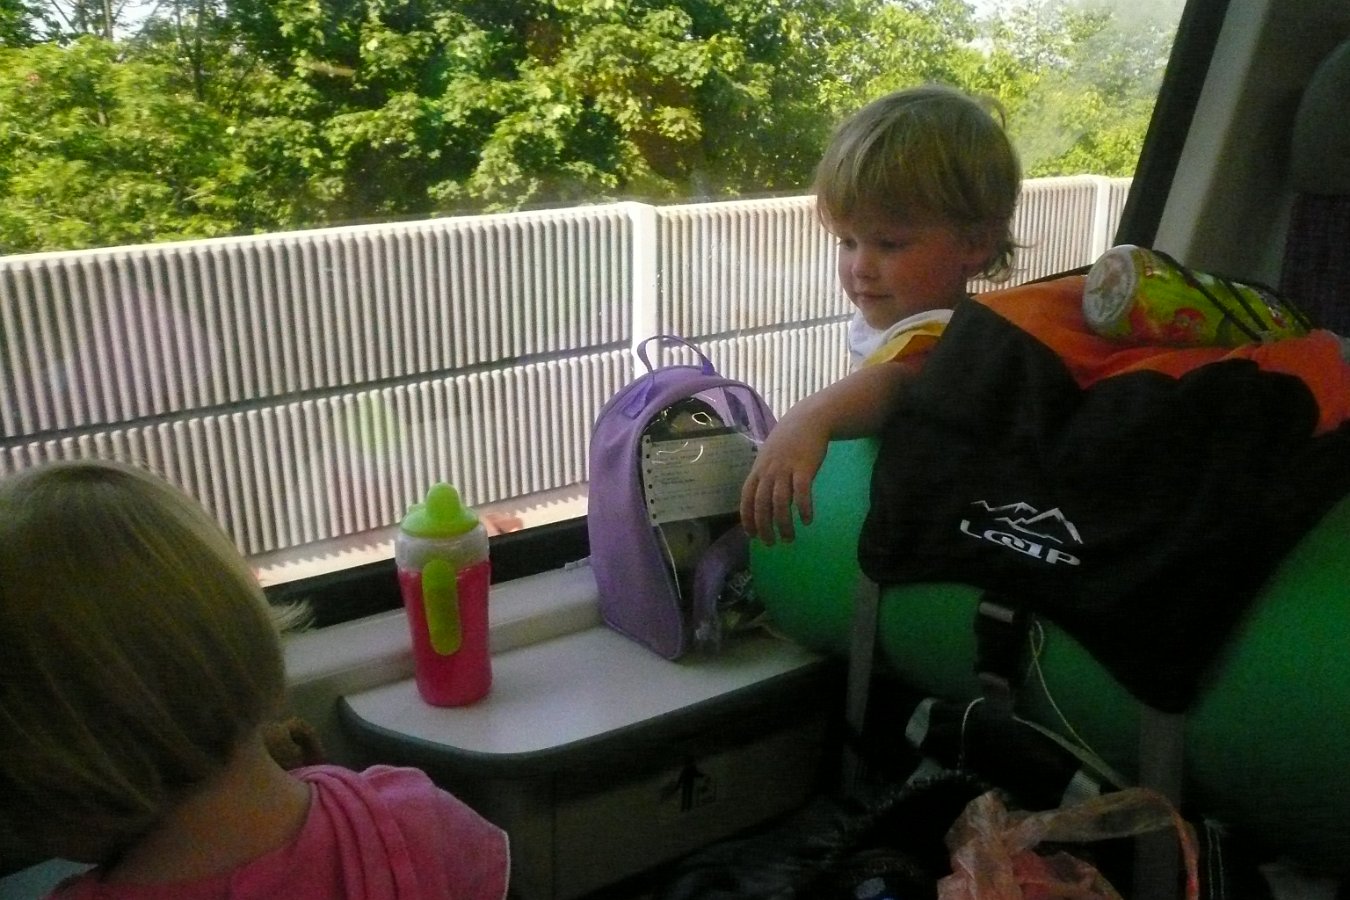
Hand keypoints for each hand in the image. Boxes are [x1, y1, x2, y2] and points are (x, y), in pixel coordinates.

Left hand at [739, 408, 828, 545]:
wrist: (807, 420)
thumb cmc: (787, 441)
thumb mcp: (768, 457)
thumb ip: (764, 477)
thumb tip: (763, 501)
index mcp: (758, 470)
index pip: (747, 498)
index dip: (748, 518)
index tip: (752, 535)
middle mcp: (769, 471)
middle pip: (762, 505)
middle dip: (764, 527)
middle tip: (771, 543)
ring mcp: (786, 469)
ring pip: (781, 502)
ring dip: (784, 524)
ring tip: (789, 538)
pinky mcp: (805, 468)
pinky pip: (802, 492)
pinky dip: (803, 508)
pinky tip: (807, 520)